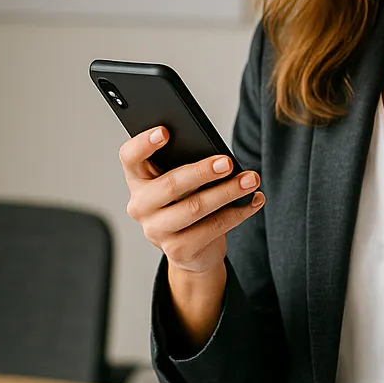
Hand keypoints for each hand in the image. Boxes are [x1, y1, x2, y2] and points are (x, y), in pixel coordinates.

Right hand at [117, 126, 263, 273]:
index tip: (165, 132)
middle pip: (169, 185)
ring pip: (194, 208)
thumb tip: (217, 156)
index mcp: (138, 179)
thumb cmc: (186, 202)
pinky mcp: (177, 250)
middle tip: (227, 162)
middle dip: (202, 172)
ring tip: (250, 180)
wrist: (192, 250)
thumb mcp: (182, 181)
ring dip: (227, 192)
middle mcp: (140, 206)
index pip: (130, 157)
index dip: (143, 144)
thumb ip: (186, 164)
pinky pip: (212, 228)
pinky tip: (253, 201)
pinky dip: (237, 213)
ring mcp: (156, 231)